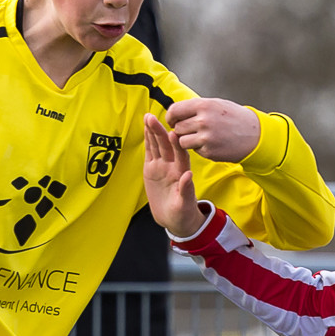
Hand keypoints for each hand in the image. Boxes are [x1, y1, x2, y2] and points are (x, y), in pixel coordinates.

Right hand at [142, 114, 204, 238]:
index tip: (172, 133)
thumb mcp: (184, 205)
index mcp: (182, 173)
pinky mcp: (152, 169)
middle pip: (166, 146)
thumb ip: (186, 190)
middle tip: (153, 118)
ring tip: (148, 117)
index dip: (176, 145)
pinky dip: (148, 140)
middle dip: (160, 132)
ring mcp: (162, 166)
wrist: (173, 218)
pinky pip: (150, 152)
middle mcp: (172, 166)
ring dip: (153, 132)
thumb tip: (188, 175)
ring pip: (157, 146)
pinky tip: (146, 128)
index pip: (180, 156)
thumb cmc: (182, 214)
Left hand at [165, 97, 259, 161]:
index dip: (171, 117)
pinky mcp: (209, 151)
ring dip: (188, 141)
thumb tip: (175, 112)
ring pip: (182, 141)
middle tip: (192, 130)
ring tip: (201, 137)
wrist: (254, 135)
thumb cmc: (234, 118)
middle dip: (181, 130)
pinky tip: (211, 144)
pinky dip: (199, 148)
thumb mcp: (216, 104)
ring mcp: (206, 137)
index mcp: (204, 105)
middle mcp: (203, 121)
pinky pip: (194, 150)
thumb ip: (196, 107)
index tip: (173, 121)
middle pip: (177, 128)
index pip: (174, 111)